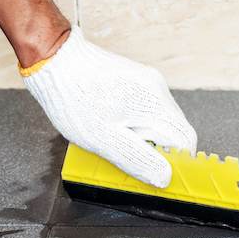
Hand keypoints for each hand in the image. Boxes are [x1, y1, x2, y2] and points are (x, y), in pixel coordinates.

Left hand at [21, 27, 196, 187]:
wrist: (52, 59)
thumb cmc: (73, 99)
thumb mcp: (105, 140)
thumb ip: (138, 160)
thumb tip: (165, 178)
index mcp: (155, 103)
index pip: (186, 140)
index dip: (176, 162)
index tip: (157, 174)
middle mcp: (157, 89)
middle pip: (174, 131)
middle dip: (158, 150)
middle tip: (130, 159)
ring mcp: (146, 82)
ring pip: (160, 121)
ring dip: (145, 138)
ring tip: (116, 141)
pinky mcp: (134, 80)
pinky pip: (147, 109)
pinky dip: (137, 125)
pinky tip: (113, 126)